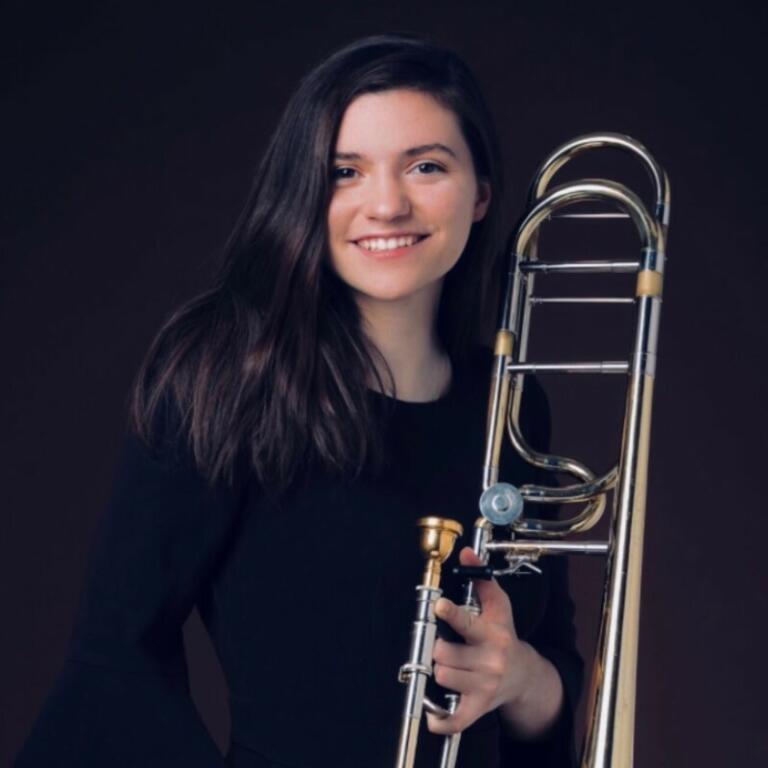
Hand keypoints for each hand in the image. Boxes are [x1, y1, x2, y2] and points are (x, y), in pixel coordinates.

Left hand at [426, 547, 558, 736]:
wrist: (524, 675)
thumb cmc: (503, 635)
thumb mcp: (497, 605)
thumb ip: (480, 578)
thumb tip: (466, 553)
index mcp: (492, 634)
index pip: (468, 623)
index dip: (451, 614)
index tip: (439, 606)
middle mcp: (490, 661)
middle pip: (444, 654)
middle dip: (438, 647)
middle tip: (443, 644)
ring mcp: (484, 686)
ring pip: (442, 677)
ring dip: (439, 670)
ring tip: (448, 664)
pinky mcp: (479, 708)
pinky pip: (454, 719)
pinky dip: (440, 718)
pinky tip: (433, 711)